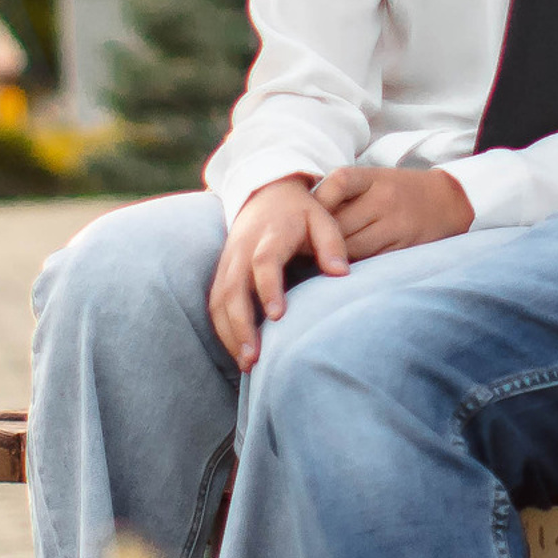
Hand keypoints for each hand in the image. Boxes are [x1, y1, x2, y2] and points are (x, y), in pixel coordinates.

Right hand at [209, 175, 348, 370]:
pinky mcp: (221, 273)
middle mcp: (242, 249)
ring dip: (229, 333)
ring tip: (247, 365)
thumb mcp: (322, 218)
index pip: (264, 262)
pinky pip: (215, 304)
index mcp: (270, 235)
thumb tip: (342, 274)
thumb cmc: (301, 212)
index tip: (277, 316)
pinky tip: (238, 353)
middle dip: (241, 325)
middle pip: (233, 288)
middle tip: (255, 358)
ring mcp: (228, 262)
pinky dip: (223, 329)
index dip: (268, 288)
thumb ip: (332, 244)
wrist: (266, 192)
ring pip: (219, 300)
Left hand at [312, 164, 474, 260]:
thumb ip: (342, 195)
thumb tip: (302, 220)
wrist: (447, 201)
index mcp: (372, 177)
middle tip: (297, 248)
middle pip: (338, 223)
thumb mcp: (374, 180)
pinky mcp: (404, 247)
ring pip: (351, 247)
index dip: (315, 205)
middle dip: (316, 238)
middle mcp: (383, 199)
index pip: (335, 186)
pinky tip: (343, 269)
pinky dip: (353, 267)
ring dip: (331, 256)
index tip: (302, 220)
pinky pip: (370, 261)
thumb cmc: (399, 192)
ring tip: (316, 261)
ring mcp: (395, 225)